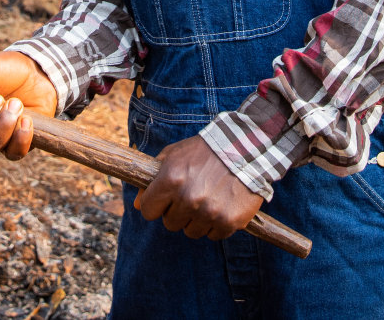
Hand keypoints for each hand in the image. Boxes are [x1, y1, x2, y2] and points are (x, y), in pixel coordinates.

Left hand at [134, 135, 262, 240]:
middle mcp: (188, 198)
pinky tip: (223, 204)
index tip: (166, 199)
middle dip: (178, 212)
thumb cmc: (204, 151)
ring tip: (209, 198)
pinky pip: (214, 235)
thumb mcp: (173, 156)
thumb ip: (153, 179)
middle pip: (170, 223)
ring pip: (192, 232)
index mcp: (171, 180)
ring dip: (197, 219)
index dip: (156, 205)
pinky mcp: (229, 221)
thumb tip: (138, 205)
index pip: (148, 211)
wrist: (245, 148)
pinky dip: (217, 224)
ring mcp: (209, 212)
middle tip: (192, 195)